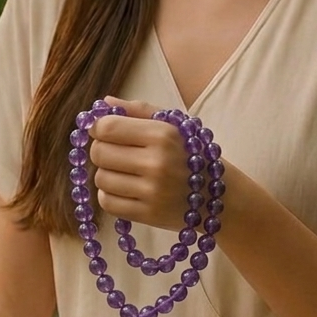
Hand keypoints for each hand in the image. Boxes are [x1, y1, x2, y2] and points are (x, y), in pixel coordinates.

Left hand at [89, 96, 190, 231]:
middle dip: (102, 150)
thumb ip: (138, 110)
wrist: (218, 194)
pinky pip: (107, 202)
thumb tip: (103, 102)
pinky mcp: (148, 215)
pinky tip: (126, 189)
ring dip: (107, 174)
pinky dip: (110, 195)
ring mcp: (152, 191)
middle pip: (99, 153)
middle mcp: (157, 163)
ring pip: (101, 179)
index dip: (98, 127)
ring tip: (126, 172)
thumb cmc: (191, 153)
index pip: (107, 127)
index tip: (103, 131)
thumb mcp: (172, 123)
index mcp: (162, 134)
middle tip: (116, 152)